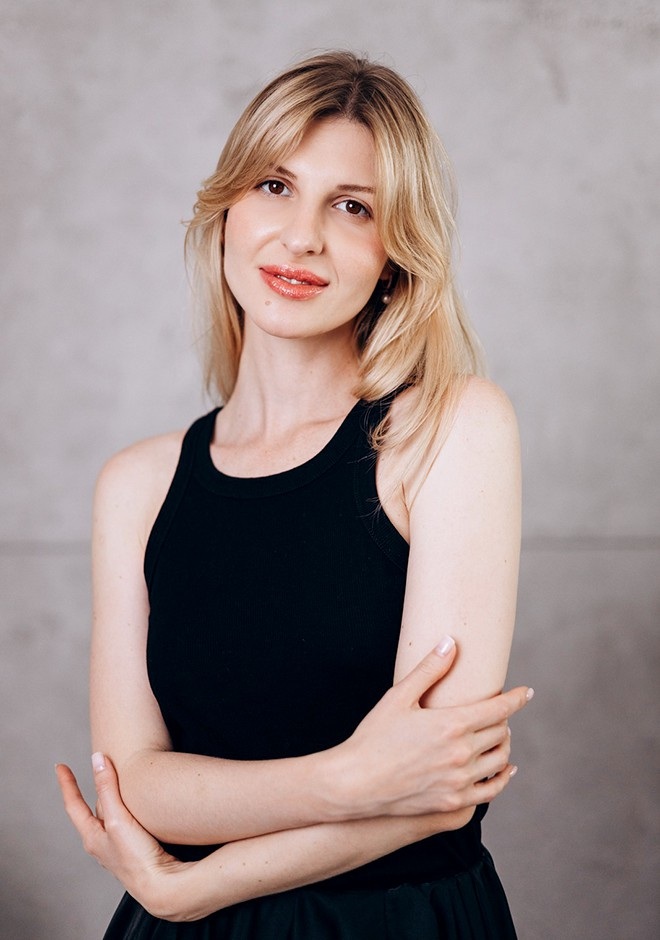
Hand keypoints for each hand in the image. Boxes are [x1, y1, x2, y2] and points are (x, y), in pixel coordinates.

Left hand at [56, 754, 187, 918]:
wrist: (162, 886)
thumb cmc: (136, 858)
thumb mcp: (118, 818)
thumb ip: (107, 788)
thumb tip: (97, 760)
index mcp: (92, 837)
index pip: (73, 805)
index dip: (67, 784)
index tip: (60, 767)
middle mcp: (102, 843)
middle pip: (93, 809)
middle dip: (94, 789)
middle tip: (97, 768)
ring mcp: (119, 847)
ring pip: (112, 815)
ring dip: (113, 798)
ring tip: (117, 783)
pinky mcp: (136, 848)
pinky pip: (127, 822)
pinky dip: (128, 808)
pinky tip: (140, 807)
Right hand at [337, 636, 531, 817]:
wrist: (356, 783)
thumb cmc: (374, 736)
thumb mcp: (398, 697)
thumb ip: (429, 670)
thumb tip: (450, 643)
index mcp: (451, 723)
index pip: (498, 709)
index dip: (516, 698)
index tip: (527, 692)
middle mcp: (461, 753)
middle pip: (501, 732)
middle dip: (504, 719)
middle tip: (498, 713)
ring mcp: (460, 780)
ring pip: (500, 760)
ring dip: (503, 745)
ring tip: (498, 737)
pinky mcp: (453, 802)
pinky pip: (491, 790)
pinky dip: (502, 778)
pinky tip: (503, 770)